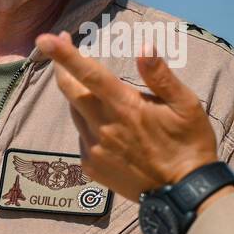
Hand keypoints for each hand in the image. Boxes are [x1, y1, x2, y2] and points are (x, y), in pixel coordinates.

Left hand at [35, 32, 218, 200]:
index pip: (88, 74)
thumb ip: (161, 76)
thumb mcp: (186, 105)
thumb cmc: (189, 144)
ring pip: (75, 112)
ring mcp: (94, 149)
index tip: (45, 38)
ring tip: (100, 92)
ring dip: (79, 96)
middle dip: (61, 66)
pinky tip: (110, 128)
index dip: (64, 55)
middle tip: (63, 46)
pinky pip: (82, 136)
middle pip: (69, 90)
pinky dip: (89, 124)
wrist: (183, 195)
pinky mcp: (91, 166)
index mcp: (125, 107)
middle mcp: (103, 127)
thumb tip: (144, 47)